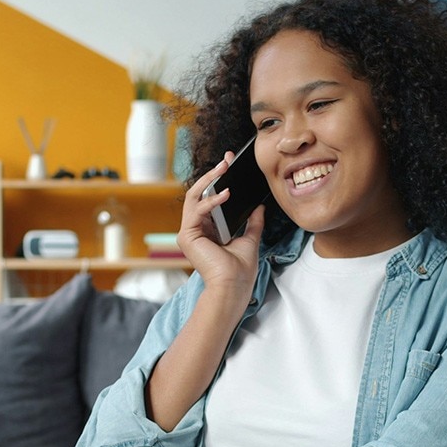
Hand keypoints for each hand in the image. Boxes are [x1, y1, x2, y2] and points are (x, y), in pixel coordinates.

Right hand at [178, 151, 265, 294]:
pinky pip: (196, 210)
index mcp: (208, 229)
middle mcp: (195, 229)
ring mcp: (189, 232)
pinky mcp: (187, 236)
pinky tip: (225, 194)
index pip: (209, 197)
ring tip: (224, 168)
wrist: (234, 286)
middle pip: (200, 193)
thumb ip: (252, 222)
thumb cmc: (240, 270)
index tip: (229, 164)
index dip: (218, 179)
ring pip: (193, 196)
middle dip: (213, 174)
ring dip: (209, 180)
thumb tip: (259, 206)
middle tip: (227, 160)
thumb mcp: (250, 239)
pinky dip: (210, 200)